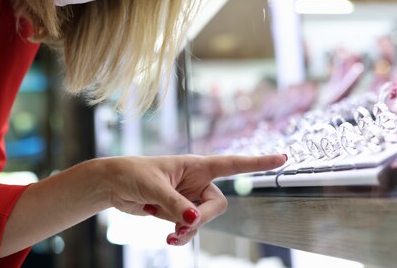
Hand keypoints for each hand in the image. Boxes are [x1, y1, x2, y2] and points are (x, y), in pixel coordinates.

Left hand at [103, 154, 286, 245]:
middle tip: (183, 224)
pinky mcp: (179, 211)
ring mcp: (189, 198)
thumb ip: (176, 204)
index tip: (282, 158)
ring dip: (190, 230)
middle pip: (217, 204)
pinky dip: (183, 235)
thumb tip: (194, 221)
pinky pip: (190, 227)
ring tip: (171, 236)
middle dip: (203, 217)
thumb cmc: (134, 174)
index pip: (234, 164)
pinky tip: (170, 238)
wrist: (114, 186)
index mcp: (197, 165)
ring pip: (204, 219)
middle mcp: (197, 181)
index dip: (258, 162)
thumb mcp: (154, 187)